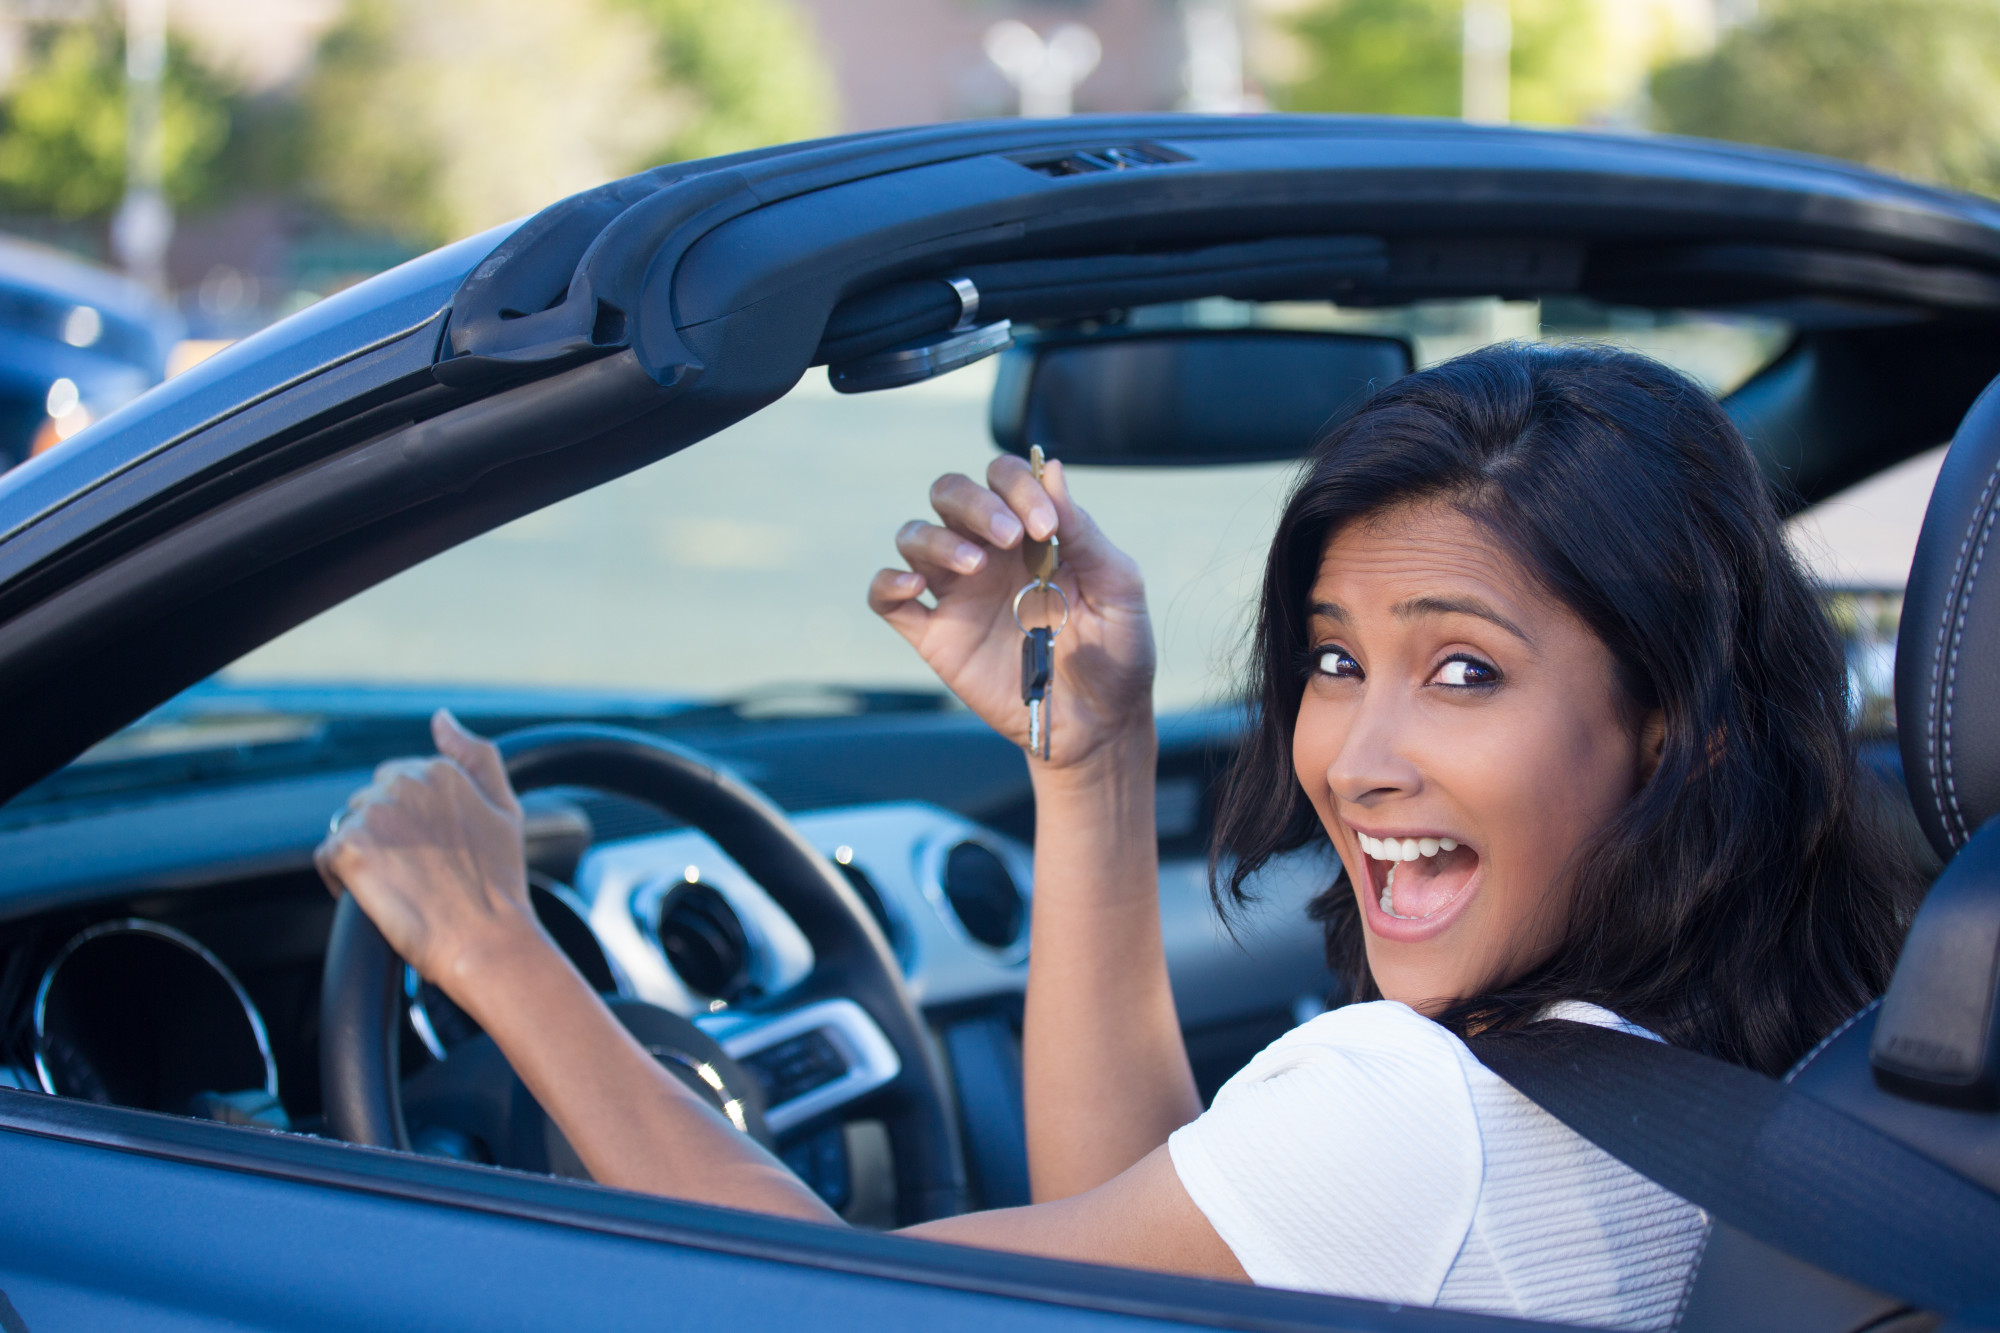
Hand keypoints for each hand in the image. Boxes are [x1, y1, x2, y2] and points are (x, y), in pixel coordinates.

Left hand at [314, 710, 543, 1002]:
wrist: (486, 939)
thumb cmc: (499, 883)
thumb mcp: (505, 807)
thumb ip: (475, 754)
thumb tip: (441, 718)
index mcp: (439, 770)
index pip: (398, 783)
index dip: (413, 823)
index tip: (433, 852)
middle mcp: (404, 784)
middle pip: (369, 802)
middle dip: (386, 835)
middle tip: (418, 873)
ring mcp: (375, 815)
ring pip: (349, 827)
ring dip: (365, 854)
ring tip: (398, 886)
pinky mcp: (351, 849)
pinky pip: (327, 857)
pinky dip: (342, 880)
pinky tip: (374, 897)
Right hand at [868, 455, 1154, 767]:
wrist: (1098, 724)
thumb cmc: (1116, 653)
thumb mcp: (1117, 587)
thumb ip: (1084, 531)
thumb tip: (1053, 468)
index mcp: (1032, 534)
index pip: (1004, 478)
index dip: (1018, 487)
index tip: (1045, 527)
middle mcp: (989, 554)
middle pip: (949, 494)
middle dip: (973, 502)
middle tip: (1008, 536)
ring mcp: (958, 594)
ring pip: (914, 536)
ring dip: (936, 539)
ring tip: (975, 568)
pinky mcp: (936, 636)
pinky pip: (889, 599)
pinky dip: (888, 583)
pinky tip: (913, 586)